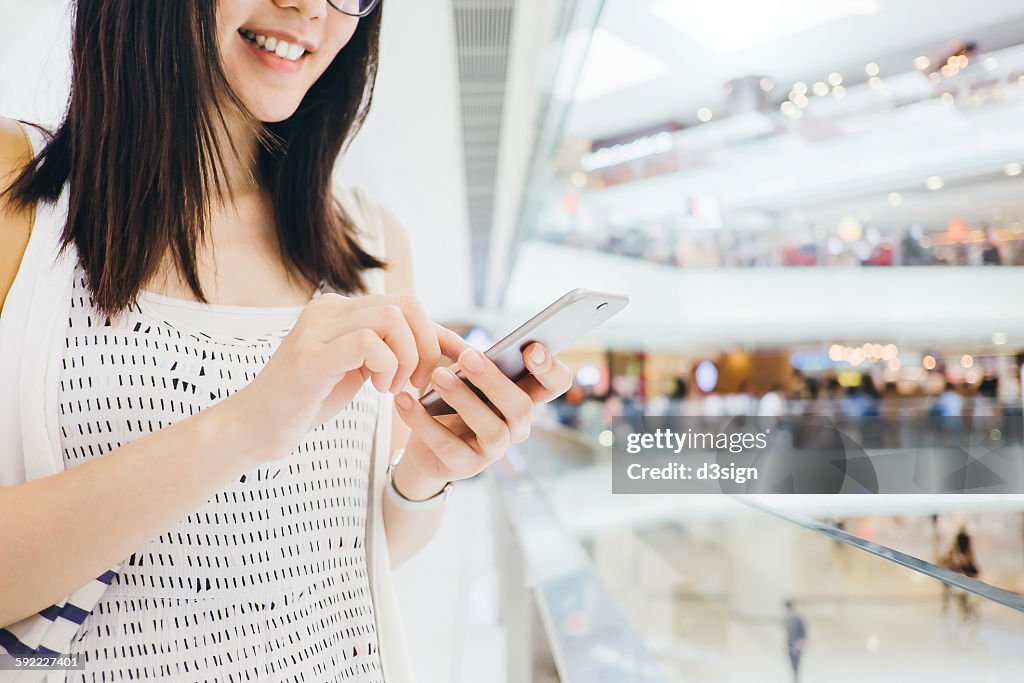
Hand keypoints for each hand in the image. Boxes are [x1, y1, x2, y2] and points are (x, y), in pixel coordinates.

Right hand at [229, 292, 440, 464]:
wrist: (255, 427)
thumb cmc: (308, 401)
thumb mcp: (358, 368)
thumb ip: (389, 350)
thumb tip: (439, 342)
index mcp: (341, 309)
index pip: (406, 305)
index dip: (438, 334)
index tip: (454, 362)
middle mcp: (329, 309)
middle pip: (406, 306)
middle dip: (426, 347)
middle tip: (416, 382)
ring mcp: (317, 329)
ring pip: (392, 319)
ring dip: (406, 359)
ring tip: (391, 387)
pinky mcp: (312, 356)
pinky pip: (370, 343)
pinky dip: (386, 367)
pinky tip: (376, 388)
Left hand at [393, 339, 573, 485]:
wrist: (424, 446)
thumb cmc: (450, 401)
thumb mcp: (464, 377)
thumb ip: (472, 360)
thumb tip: (467, 351)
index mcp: (524, 397)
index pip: (556, 385)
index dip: (550, 368)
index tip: (530, 348)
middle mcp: (516, 426)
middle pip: (521, 408)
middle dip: (495, 381)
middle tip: (467, 356)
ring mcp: (494, 450)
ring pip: (492, 430)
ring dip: (464, 401)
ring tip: (438, 377)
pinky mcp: (465, 467)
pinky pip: (447, 445)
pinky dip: (423, 421)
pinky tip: (404, 400)